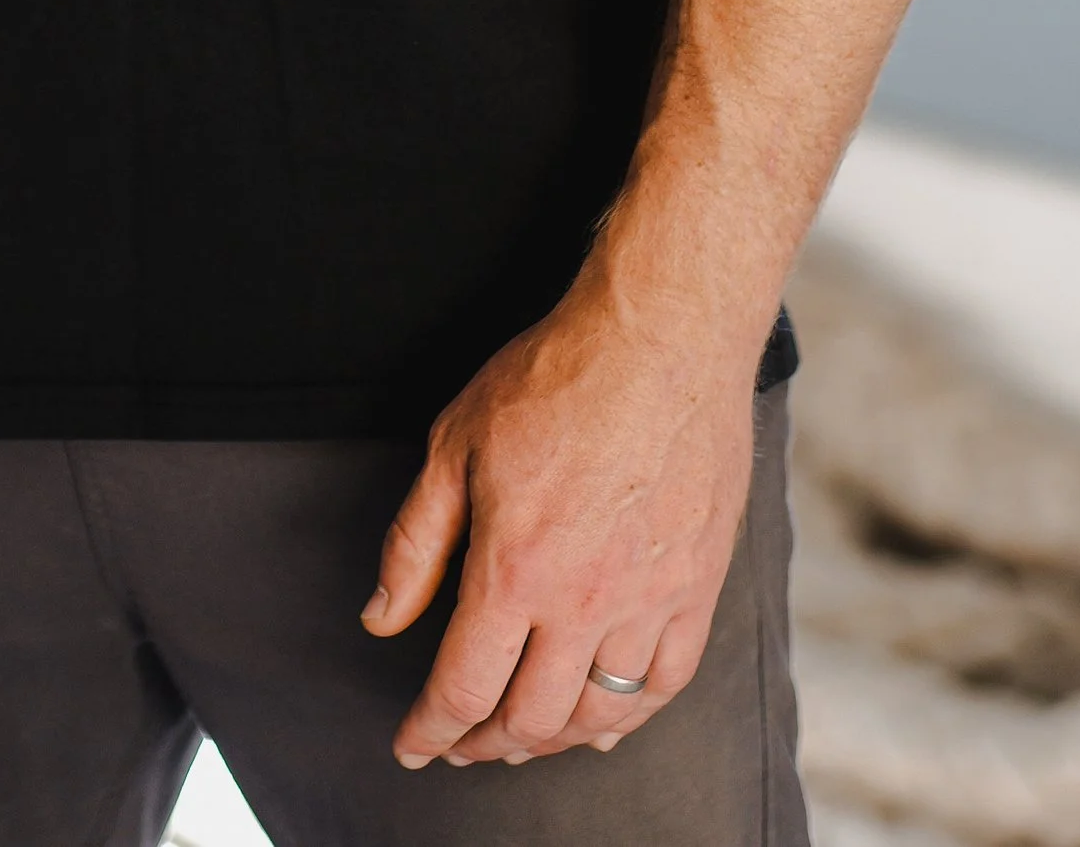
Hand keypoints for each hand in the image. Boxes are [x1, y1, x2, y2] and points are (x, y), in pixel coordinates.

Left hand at [363, 263, 757, 767]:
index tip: (412, 745)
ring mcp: (650, 599)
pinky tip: (605, 720)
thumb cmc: (556, 375)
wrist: (662, 333)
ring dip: (553, 741)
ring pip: (599, 714)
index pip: (463, 689)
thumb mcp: (455, 442)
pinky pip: (665, 682)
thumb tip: (381, 619)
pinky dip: (630, 716)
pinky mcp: (698, 585)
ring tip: (523, 738)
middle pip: (530, 720)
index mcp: (514, 570)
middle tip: (462, 743)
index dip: (430, 730)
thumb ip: (415, 543)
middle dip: (484, 745)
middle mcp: (584, 602)